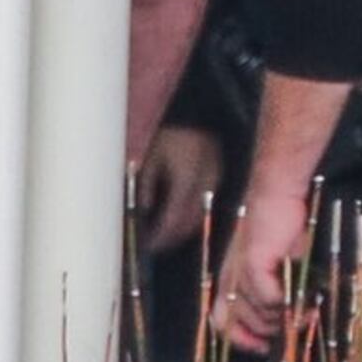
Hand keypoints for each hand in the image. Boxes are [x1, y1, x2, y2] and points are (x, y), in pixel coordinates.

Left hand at [137, 126, 223, 255]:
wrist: (198, 115)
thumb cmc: (171, 136)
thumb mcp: (151, 159)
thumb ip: (146, 188)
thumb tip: (143, 213)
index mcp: (184, 181)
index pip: (172, 220)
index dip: (159, 237)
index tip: (146, 245)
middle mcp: (203, 187)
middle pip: (188, 225)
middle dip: (170, 239)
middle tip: (153, 245)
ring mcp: (214, 185)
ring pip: (199, 219)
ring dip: (181, 231)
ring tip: (163, 236)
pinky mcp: (217, 181)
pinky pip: (204, 208)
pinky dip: (190, 219)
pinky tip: (177, 219)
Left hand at [217, 208, 294, 354]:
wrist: (275, 194)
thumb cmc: (277, 227)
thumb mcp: (272, 262)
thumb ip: (274, 290)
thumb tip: (290, 319)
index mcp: (229, 281)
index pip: (222, 323)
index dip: (241, 339)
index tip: (263, 346)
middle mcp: (230, 280)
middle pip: (245, 324)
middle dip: (273, 329)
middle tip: (297, 321)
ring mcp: (239, 274)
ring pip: (260, 314)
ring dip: (285, 315)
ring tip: (306, 307)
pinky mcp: (253, 265)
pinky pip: (270, 299)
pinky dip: (287, 301)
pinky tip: (301, 294)